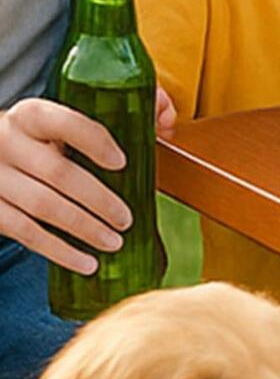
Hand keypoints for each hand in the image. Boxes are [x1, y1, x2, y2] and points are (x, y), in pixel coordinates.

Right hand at [0, 98, 137, 275]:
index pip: (66, 124)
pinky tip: (85, 262)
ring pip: (44, 206)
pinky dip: (59, 251)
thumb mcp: (55, 122)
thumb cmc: (34, 140)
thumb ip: (106, 118)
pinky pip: (26, 233)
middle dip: (98, 200)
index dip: (96, 143)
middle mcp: (8, 142)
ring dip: (84, 228)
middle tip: (126, 219)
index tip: (122, 163)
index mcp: (32, 116)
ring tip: (114, 242)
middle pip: (59, 173)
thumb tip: (165, 121)